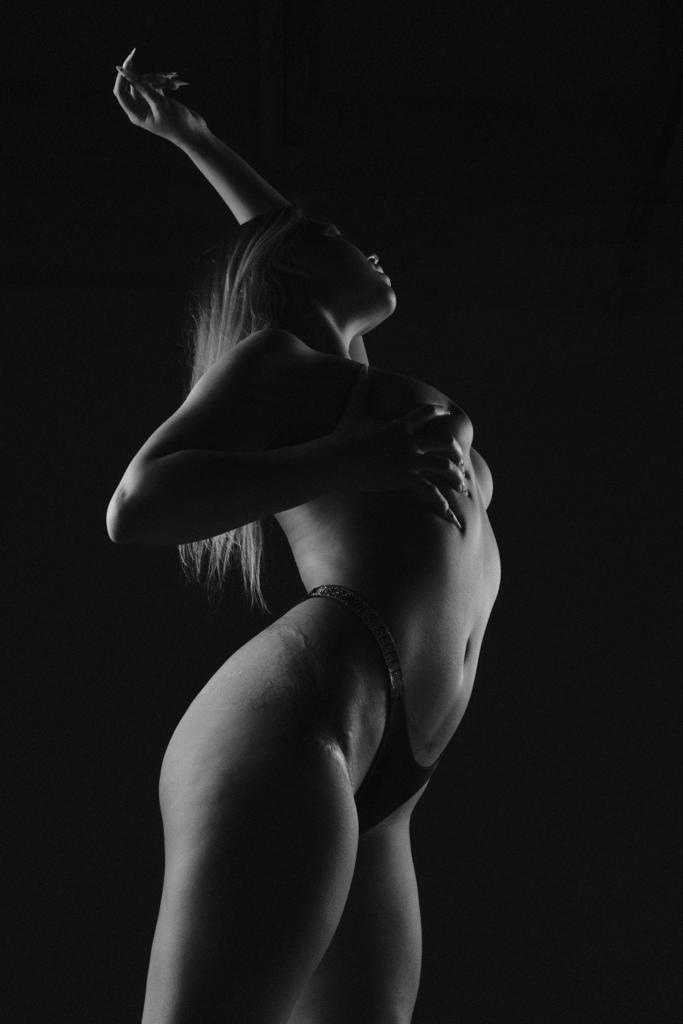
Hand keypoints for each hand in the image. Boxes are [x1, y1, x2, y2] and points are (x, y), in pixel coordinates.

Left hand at [112, 47, 208, 145]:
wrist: (194, 134)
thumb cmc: (177, 123)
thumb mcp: (159, 104)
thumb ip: (143, 87)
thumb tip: (127, 74)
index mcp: (135, 114)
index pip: (120, 92)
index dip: (122, 76)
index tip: (128, 60)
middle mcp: (140, 109)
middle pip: (133, 85)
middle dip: (144, 76)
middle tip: (157, 71)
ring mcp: (150, 104)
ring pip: (146, 83)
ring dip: (158, 79)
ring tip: (172, 81)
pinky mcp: (159, 101)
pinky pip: (156, 86)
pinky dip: (164, 83)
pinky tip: (174, 85)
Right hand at [331, 365, 467, 526]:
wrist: (334, 462)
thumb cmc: (342, 437)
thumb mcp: (353, 410)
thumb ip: (361, 389)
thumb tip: (362, 369)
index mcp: (400, 425)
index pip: (427, 414)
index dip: (438, 413)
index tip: (446, 414)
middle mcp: (408, 442)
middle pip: (444, 444)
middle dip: (455, 452)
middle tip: (460, 461)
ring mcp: (407, 461)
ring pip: (442, 467)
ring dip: (455, 477)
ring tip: (462, 486)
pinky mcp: (403, 479)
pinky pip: (429, 491)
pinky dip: (442, 503)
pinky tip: (450, 513)